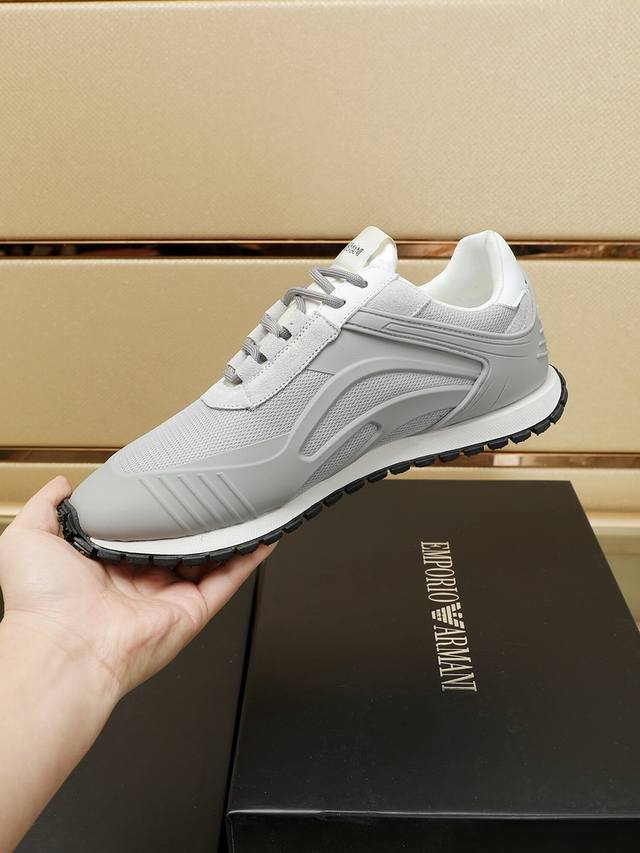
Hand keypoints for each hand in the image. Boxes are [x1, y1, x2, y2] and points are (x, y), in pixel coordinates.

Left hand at [0, 476, 274, 703]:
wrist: (65, 647)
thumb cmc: (43, 604)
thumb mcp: (27, 538)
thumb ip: (45, 507)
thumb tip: (61, 485)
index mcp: (102, 566)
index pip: (134, 532)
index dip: (150, 511)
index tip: (165, 487)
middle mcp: (138, 583)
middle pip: (175, 544)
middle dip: (191, 520)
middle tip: (208, 489)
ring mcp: (167, 596)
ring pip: (207, 559)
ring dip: (226, 535)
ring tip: (244, 504)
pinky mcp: (192, 609)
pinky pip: (227, 579)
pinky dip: (248, 557)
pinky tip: (261, 534)